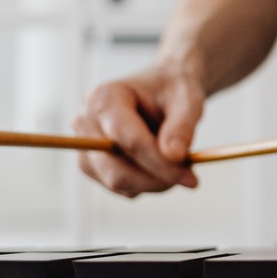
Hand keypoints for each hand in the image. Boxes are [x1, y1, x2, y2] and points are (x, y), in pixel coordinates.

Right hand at [74, 63, 204, 196]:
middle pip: (116, 170)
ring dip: (153, 183)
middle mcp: (85, 121)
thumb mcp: (187, 100)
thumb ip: (182, 126)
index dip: (160, 164)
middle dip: (156, 180)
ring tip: (178, 164)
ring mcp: (85, 146)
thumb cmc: (173, 90)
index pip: (130, 141)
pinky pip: (121, 187)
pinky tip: (161, 165)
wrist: (163, 89)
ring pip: (118, 183)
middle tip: (189, 179)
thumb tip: (174, 156)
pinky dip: (146, 184)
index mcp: (104, 97)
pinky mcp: (92, 165)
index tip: (191, 179)